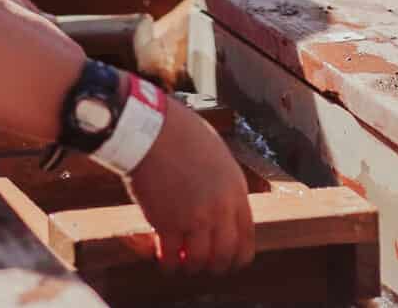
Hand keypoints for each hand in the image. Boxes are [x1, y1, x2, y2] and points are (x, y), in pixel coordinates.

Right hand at [125, 96, 253, 274]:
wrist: (151, 130)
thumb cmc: (181, 134)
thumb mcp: (218, 156)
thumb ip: (223, 184)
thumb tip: (220, 204)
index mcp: (235, 191)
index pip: (246, 239)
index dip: (236, 257)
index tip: (227, 261)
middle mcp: (220, 209)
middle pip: (224, 255)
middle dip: (214, 266)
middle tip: (202, 265)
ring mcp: (194, 218)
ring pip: (199, 261)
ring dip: (189, 266)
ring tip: (181, 262)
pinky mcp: (167, 224)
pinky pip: (172, 258)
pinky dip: (168, 264)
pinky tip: (163, 259)